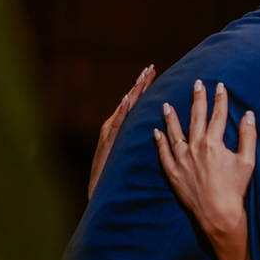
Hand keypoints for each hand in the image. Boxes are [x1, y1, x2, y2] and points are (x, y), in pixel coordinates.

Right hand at [88, 66, 155, 198]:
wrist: (100, 191)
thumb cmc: (119, 175)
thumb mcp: (131, 153)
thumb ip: (140, 140)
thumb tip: (158, 130)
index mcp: (122, 127)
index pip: (136, 104)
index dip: (144, 87)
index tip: (153, 72)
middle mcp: (115, 126)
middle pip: (130, 101)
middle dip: (140, 84)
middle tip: (151, 68)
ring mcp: (110, 132)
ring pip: (124, 109)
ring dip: (133, 92)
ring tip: (142, 78)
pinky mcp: (108, 141)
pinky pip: (117, 124)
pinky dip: (122, 111)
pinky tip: (127, 100)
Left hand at [154, 82, 255, 237]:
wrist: (218, 214)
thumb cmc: (235, 189)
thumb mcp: (247, 161)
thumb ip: (248, 136)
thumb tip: (249, 114)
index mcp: (214, 143)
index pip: (218, 115)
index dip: (220, 99)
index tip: (220, 85)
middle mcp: (195, 148)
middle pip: (196, 118)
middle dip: (198, 99)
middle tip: (196, 84)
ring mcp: (182, 161)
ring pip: (174, 133)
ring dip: (171, 118)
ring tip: (167, 105)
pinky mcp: (174, 173)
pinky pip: (163, 154)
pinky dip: (159, 142)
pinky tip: (156, 132)